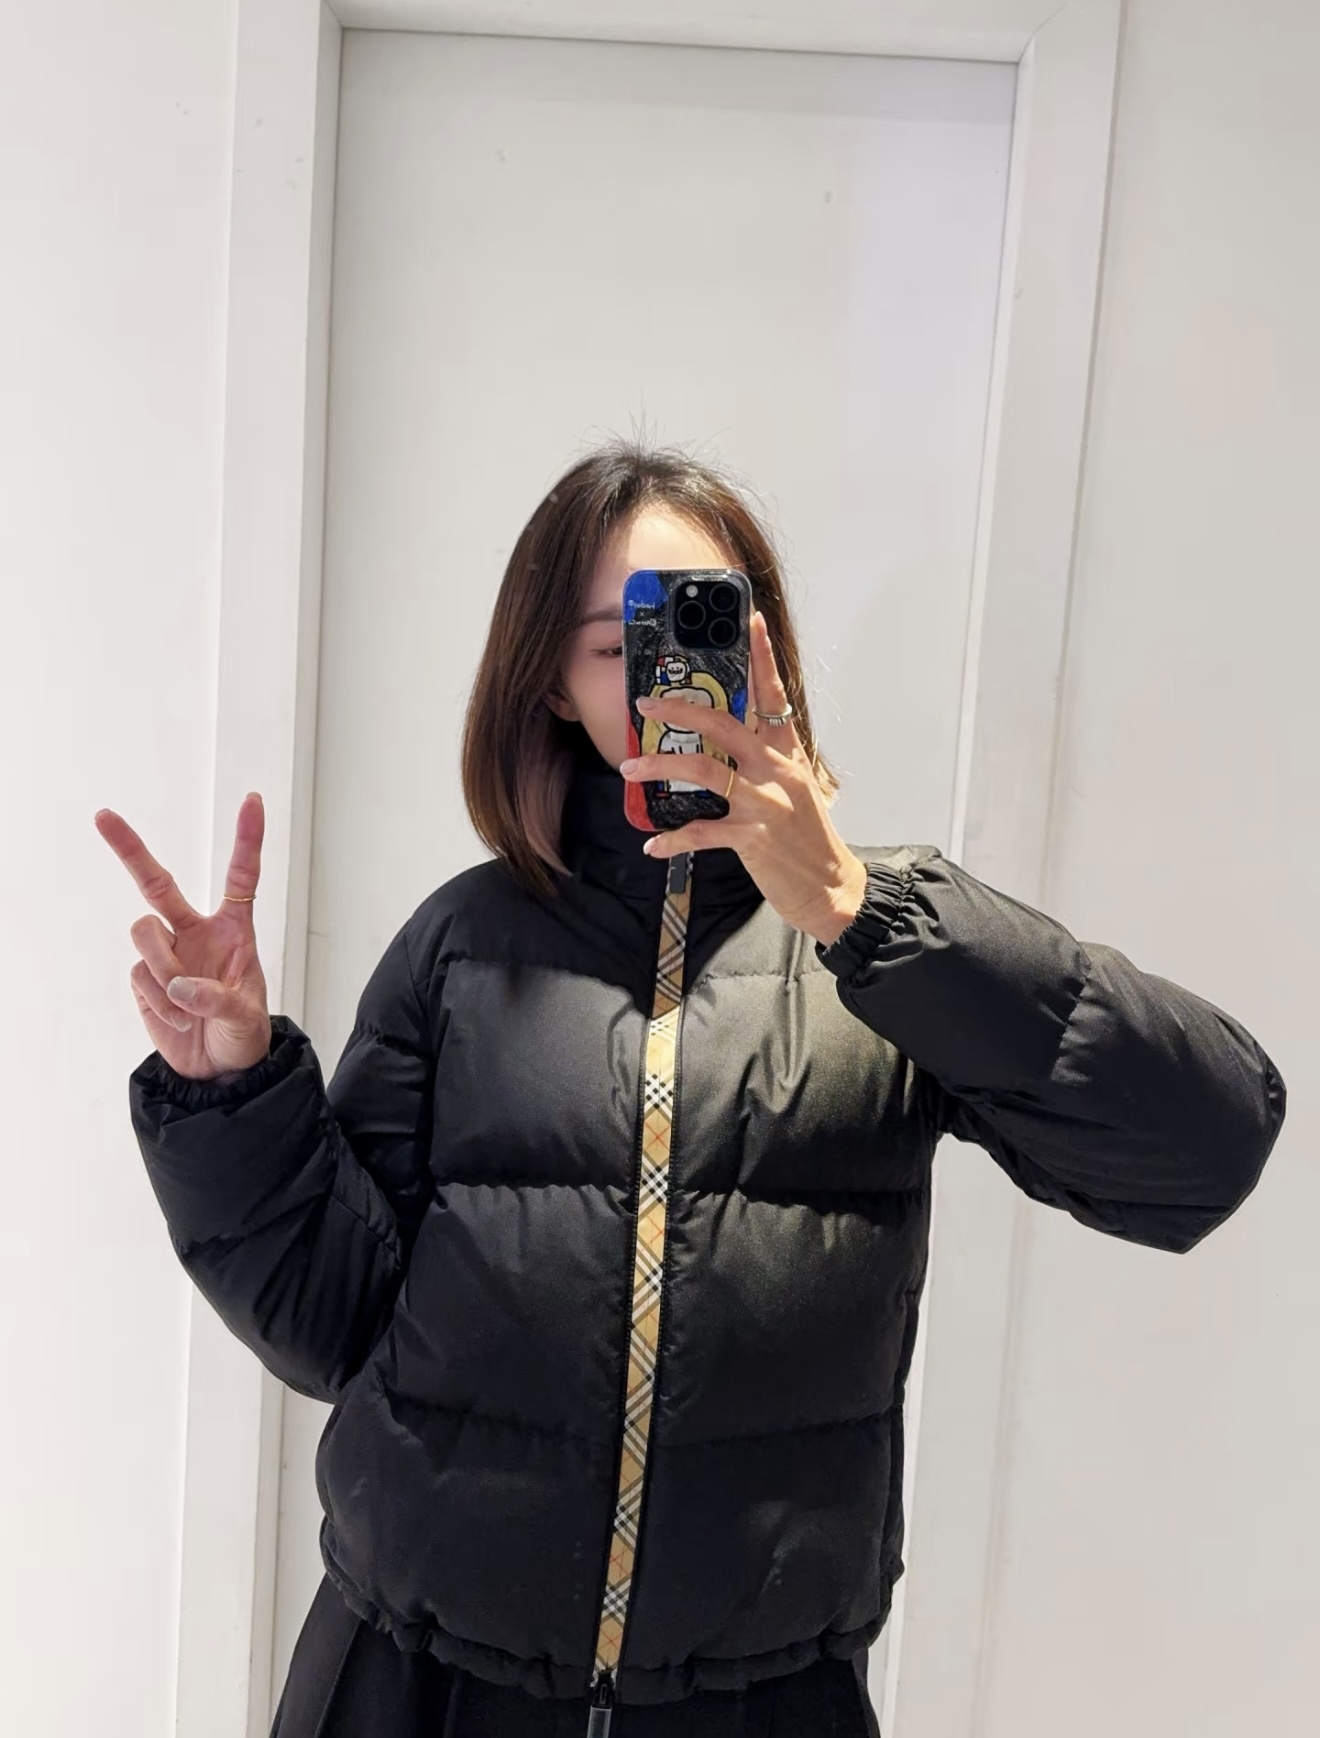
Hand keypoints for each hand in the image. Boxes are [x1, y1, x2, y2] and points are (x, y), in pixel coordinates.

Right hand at [96, 793, 272, 1078]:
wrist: (218, 1070)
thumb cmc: (243, 1034)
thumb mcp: (246, 1018)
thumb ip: (217, 999)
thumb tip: (179, 984)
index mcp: (233, 929)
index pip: (241, 875)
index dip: (247, 838)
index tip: (253, 800)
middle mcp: (195, 932)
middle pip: (157, 883)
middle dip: (130, 849)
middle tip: (103, 816)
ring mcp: (166, 954)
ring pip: (144, 934)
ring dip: (164, 969)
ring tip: (187, 1004)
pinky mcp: (144, 979)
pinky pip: (140, 976)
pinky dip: (158, 1002)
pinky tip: (178, 1018)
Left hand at [620, 612, 868, 946]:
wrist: (832, 888)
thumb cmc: (807, 840)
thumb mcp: (792, 791)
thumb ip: (762, 765)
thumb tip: (717, 749)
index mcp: (787, 754)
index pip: (775, 695)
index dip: (762, 657)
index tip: (750, 621)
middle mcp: (777, 770)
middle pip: (724, 724)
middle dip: (680, 710)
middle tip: (645, 705)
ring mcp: (766, 802)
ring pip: (703, 771)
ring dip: (660, 767)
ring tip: (630, 767)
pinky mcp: (754, 837)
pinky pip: (702, 832)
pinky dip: (673, 839)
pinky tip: (653, 845)